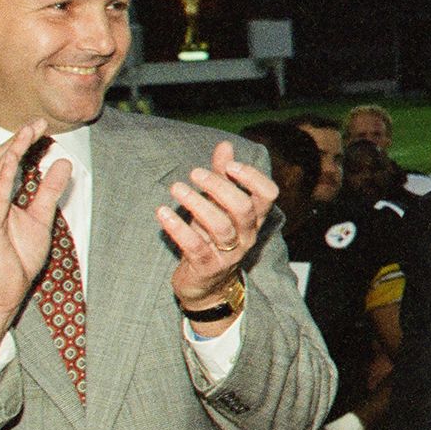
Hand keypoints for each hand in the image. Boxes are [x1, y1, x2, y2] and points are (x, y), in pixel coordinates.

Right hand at [0, 120, 68, 351]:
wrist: (1, 292)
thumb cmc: (16, 257)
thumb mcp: (41, 219)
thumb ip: (49, 191)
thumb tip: (63, 163)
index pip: (6, 162)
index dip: (22, 142)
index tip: (41, 124)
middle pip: (0, 163)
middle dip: (18, 140)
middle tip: (38, 120)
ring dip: (12, 152)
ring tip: (27, 132)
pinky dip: (4, 178)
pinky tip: (13, 162)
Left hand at [161, 140, 275, 313]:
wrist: (206, 285)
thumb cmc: (212, 238)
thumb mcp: (218, 206)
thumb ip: (222, 176)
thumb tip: (225, 145)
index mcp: (254, 218)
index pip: (268, 195)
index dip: (252, 177)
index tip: (229, 165)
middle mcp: (247, 235)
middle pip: (244, 208)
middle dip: (220, 187)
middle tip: (194, 173)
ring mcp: (229, 253)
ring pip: (221, 227)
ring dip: (197, 204)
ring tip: (176, 188)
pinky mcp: (208, 267)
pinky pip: (195, 247)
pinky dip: (178, 229)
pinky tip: (163, 213)